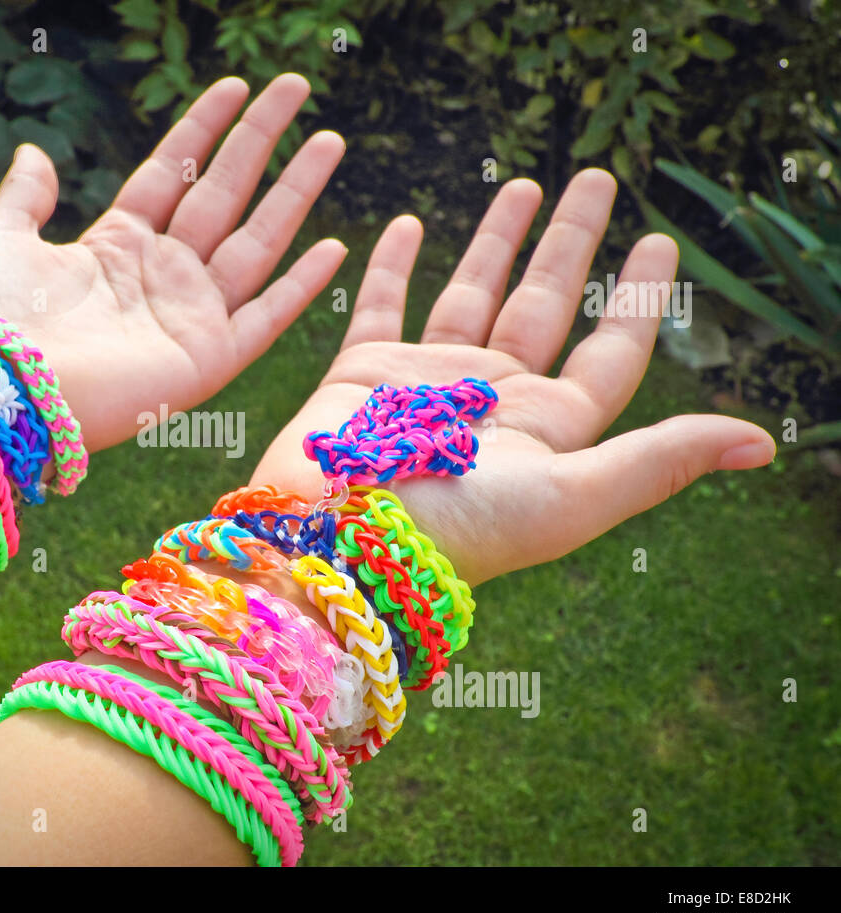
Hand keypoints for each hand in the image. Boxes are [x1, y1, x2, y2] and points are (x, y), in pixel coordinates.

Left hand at [0, 74, 347, 452]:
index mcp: (116, 245)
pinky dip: (302, 286)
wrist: (9, 389)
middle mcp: (161, 276)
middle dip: (262, 139)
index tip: (236, 87)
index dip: (203, 129)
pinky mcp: (210, 359)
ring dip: (296, 192)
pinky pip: (268, 316)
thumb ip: (27, 195)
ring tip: (331, 140)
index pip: (172, 173)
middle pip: (225, 194)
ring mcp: (190, 316)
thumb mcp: (3, 237)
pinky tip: (336, 247)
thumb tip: (35, 150)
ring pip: (258, 241)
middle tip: (297, 87)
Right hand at [251, 169, 776, 585]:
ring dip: (498, 239)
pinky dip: (391, 265)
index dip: (639, 298)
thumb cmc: (459, 531)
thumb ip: (657, 461)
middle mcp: (493, 397)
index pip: (609, 350)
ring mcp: (427, 381)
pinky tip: (406, 225)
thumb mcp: (572, 496)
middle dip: (571, 241)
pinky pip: (383, 304)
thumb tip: (760, 443)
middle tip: (595, 180)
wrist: (340, 543)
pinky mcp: (365, 372)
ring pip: (472, 292)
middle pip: (546, 303)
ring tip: (521, 185)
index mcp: (548, 426)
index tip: (660, 242)